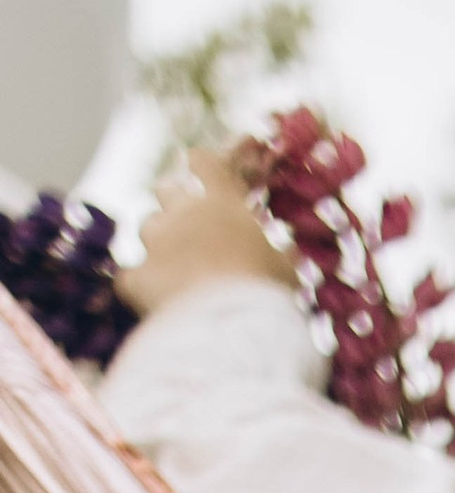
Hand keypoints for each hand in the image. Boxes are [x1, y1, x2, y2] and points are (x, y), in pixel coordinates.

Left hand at [120, 145, 294, 319]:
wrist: (232, 330)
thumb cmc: (266, 296)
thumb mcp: (283, 273)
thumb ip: (276, 257)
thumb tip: (286, 256)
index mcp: (223, 204)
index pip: (206, 164)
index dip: (201, 164)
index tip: (198, 163)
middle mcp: (184, 214)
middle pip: (166, 189)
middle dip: (173, 202)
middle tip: (186, 223)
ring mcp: (157, 243)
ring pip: (146, 227)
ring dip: (158, 242)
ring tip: (173, 268)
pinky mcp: (138, 277)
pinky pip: (130, 277)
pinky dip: (139, 286)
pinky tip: (150, 301)